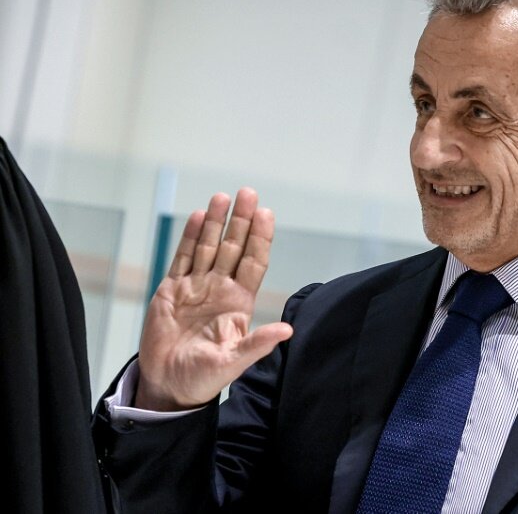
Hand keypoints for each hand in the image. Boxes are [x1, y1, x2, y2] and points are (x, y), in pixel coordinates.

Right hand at [135, 187, 292, 410]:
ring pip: (208, 247)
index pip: (254, 263)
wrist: (168, 386)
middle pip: (233, 247)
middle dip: (241, 221)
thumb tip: (287, 330)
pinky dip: (189, 237)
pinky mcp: (172, 290)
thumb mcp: (233, 363)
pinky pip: (182, 257)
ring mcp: (196, 287)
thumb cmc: (203, 378)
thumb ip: (257, 344)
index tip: (266, 214)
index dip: (260, 238)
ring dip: (216, 222)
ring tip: (222, 197)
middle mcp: (220, 289)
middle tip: (248, 193)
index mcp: (239, 303)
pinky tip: (198, 217)